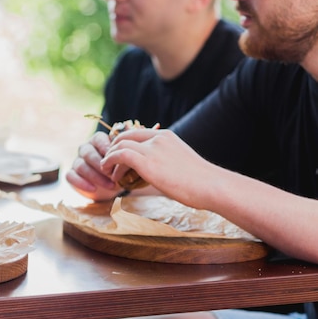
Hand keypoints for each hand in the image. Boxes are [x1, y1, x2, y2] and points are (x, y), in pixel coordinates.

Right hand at [66, 132, 120, 200]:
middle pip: (88, 153)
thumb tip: (130, 146)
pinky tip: (94, 189)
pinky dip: (82, 183)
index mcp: (98, 140)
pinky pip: (71, 176)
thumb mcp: (124, 160)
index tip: (116, 158)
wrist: (110, 186)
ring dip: (96, 177)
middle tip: (114, 175)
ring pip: (81, 166)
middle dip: (101, 165)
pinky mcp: (71, 174)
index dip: (106, 148)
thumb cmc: (119, 169)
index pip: (98, 139)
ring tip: (111, 186)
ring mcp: (77, 161)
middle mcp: (85, 148)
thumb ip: (125, 152)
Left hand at [100, 128, 215, 208]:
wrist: (211, 186)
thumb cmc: (201, 182)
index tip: (118, 157)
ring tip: (108, 172)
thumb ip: (167, 161)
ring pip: (120, 145)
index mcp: (166, 136)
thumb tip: (161, 173)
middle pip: (125, 136)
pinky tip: (107, 171)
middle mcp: (158, 138)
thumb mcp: (181, 164)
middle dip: (113, 149)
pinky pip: (120, 155)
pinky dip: (110, 161)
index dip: (124, 143)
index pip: (137, 133)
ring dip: (110, 158)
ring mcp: (152, 148)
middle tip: (109, 164)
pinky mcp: (147, 162)